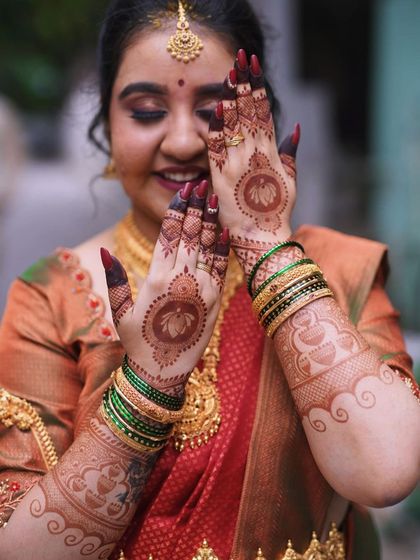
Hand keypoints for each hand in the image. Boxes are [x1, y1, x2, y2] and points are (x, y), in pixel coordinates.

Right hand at [101, 181, 229, 395]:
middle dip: (196, 206)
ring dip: (211, 219)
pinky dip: (222, 246)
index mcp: (155, 278)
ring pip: (207, 246)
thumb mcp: (120, 311)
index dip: (177, 210)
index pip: (168, 234)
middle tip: (201, 183)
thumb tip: (106, 251)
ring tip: (214, 197)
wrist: (163, 372)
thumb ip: (115, 279)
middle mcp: (180, 279)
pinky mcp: (215, 300)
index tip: (183, 191)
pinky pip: (220, 267)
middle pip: (190, 234)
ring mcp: (201, 289)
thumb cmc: (138, 342)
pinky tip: (224, 228)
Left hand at [208, 49, 300, 287]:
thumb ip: (291, 153)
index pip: (264, 114)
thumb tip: (295, 127)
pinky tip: (215, 109)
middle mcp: (255, 156)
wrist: (262, 239)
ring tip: (229, 76)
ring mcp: (237, 166)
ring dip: (231, 99)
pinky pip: (218, 149)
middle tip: (240, 61)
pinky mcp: (222, 179)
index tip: (254, 69)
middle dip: (245, 85)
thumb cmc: (277, 213)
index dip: (258, 89)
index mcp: (271, 154)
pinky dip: (217, 129)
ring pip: (235, 126)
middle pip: (249, 114)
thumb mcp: (290, 181)